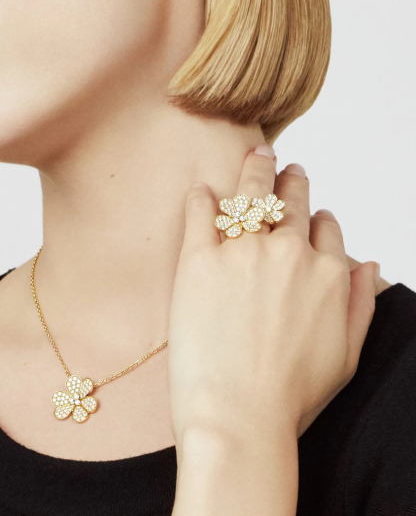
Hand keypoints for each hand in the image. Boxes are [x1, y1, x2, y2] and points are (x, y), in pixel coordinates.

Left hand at [167, 144, 379, 445]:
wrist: (239, 416)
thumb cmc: (292, 394)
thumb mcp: (347, 354)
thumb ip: (360, 302)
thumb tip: (367, 264)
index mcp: (325, 272)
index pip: (326, 227)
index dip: (318, 218)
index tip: (311, 215)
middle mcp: (288, 252)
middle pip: (291, 201)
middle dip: (291, 179)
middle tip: (286, 166)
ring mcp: (242, 252)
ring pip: (252, 193)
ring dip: (256, 169)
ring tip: (257, 154)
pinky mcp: (199, 260)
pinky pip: (201, 213)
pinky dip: (202, 197)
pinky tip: (203, 190)